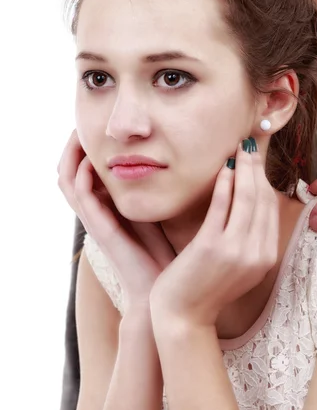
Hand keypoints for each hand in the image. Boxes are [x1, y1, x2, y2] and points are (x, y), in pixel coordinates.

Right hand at [57, 130, 175, 308]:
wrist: (157, 286)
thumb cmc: (157, 249)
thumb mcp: (149, 209)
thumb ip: (144, 189)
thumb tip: (156, 161)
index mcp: (102, 205)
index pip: (80, 168)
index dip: (81, 146)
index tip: (94, 123)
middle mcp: (93, 210)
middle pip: (67, 171)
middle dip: (72, 146)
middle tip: (80, 124)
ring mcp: (94, 219)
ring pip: (67, 180)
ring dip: (71, 155)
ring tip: (80, 134)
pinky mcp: (100, 228)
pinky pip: (81, 197)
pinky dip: (83, 176)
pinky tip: (94, 161)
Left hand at [149, 140, 277, 327]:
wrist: (184, 317)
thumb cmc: (207, 287)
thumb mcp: (238, 265)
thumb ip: (248, 238)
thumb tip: (249, 201)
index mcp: (266, 257)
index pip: (271, 209)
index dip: (264, 180)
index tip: (257, 160)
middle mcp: (257, 253)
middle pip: (262, 199)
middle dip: (256, 168)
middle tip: (249, 145)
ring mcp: (236, 250)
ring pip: (247, 198)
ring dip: (243, 169)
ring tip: (238, 150)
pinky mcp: (212, 247)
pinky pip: (222, 206)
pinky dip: (224, 184)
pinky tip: (223, 168)